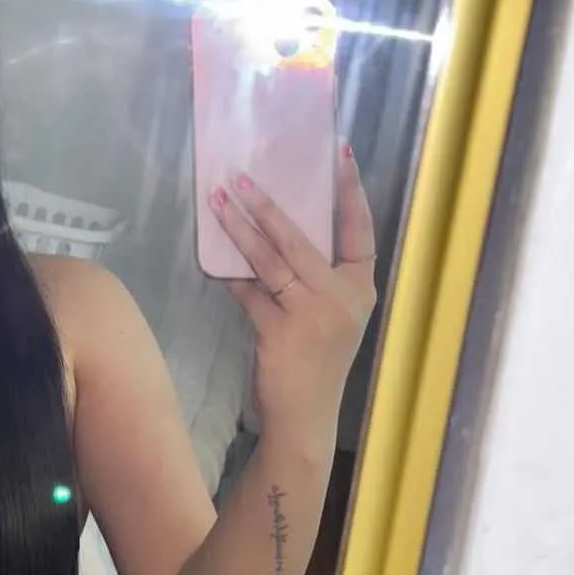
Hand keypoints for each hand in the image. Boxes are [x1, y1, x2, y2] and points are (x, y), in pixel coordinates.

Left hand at [209, 142, 376, 444]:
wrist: (304, 420)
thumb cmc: (315, 364)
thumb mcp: (327, 317)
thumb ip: (311, 280)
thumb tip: (271, 230)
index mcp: (361, 291)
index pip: (361, 232)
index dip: (351, 194)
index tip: (341, 154)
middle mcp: (343, 299)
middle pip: (303, 240)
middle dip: (269, 206)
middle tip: (243, 176)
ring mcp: (314, 315)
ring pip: (271, 261)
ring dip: (241, 229)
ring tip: (220, 200)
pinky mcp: (282, 331)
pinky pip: (250, 294)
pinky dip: (230, 277)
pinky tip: (212, 260)